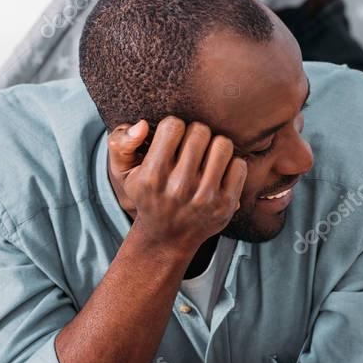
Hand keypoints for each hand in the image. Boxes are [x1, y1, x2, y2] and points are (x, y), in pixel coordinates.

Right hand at [108, 117, 247, 249]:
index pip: (173, 126)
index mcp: (153, 175)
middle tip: (193, 147)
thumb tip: (142, 124)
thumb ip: (123, 143)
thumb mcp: (127, 174)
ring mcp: (204, 197)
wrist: (167, 237)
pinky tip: (220, 172)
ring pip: (223, 144)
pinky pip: (239, 164)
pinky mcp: (225, 204)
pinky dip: (231, 164)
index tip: (174, 138)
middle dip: (197, 134)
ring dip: (216, 146)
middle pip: (200, 131)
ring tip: (208, 156)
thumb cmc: (149, 197)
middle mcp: (179, 187)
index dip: (175, 127)